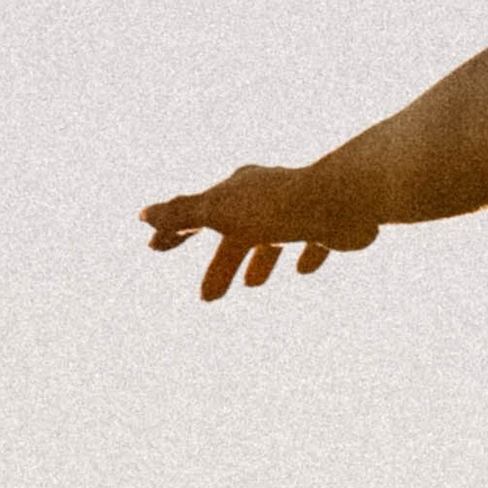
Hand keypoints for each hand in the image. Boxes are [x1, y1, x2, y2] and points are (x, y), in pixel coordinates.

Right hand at [141, 161, 378, 300]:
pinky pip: (316, 241)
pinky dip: (307, 254)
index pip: (197, 213)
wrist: (344, 200)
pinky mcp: (330, 224)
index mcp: (238, 190)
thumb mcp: (222, 212)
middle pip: (236, 234)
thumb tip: (143, 215)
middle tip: (207, 298)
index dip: (175, 233)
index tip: (155, 250)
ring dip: (260, 261)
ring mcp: (300, 209)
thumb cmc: (279, 207)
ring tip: (252, 286)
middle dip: (221, 263)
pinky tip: (302, 269)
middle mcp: (267, 195)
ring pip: (274, 238)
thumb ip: (183, 214)